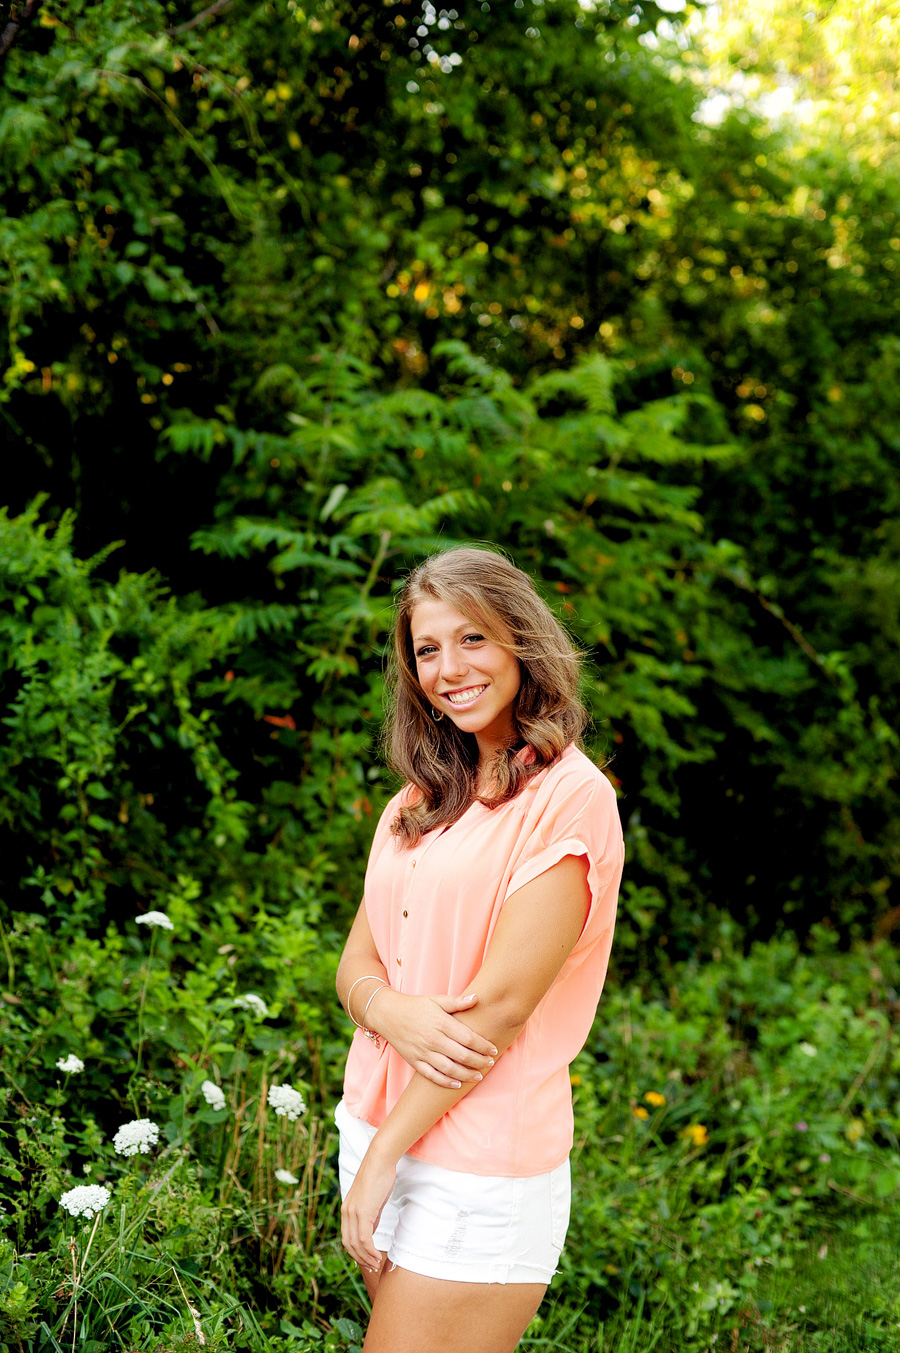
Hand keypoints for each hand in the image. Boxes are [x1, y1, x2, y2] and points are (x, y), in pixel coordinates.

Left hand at [341, 1141, 396, 1271]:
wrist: (380, 1160)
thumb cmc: (379, 1177)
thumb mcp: (372, 1201)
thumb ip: (369, 1217)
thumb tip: (369, 1233)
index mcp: (346, 1210)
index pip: (346, 1238)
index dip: (355, 1252)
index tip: (366, 1261)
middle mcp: (346, 1212)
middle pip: (348, 1245)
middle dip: (360, 1259)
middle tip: (372, 1267)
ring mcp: (353, 1213)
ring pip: (355, 1244)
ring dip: (366, 1258)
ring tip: (376, 1264)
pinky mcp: (363, 1212)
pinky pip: (364, 1238)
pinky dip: (370, 1250)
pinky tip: (377, 1255)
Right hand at [367, 989, 497, 1087]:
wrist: (388, 1014)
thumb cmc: (415, 1006)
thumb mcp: (436, 1000)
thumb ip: (457, 1001)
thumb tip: (477, 998)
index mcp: (441, 1023)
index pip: (468, 1038)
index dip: (483, 1045)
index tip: (494, 1049)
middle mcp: (433, 1040)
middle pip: (462, 1055)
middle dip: (479, 1061)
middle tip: (490, 1063)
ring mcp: (423, 1052)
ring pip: (449, 1069)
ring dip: (466, 1074)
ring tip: (478, 1076)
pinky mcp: (414, 1061)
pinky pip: (432, 1076)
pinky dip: (446, 1082)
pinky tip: (457, 1084)